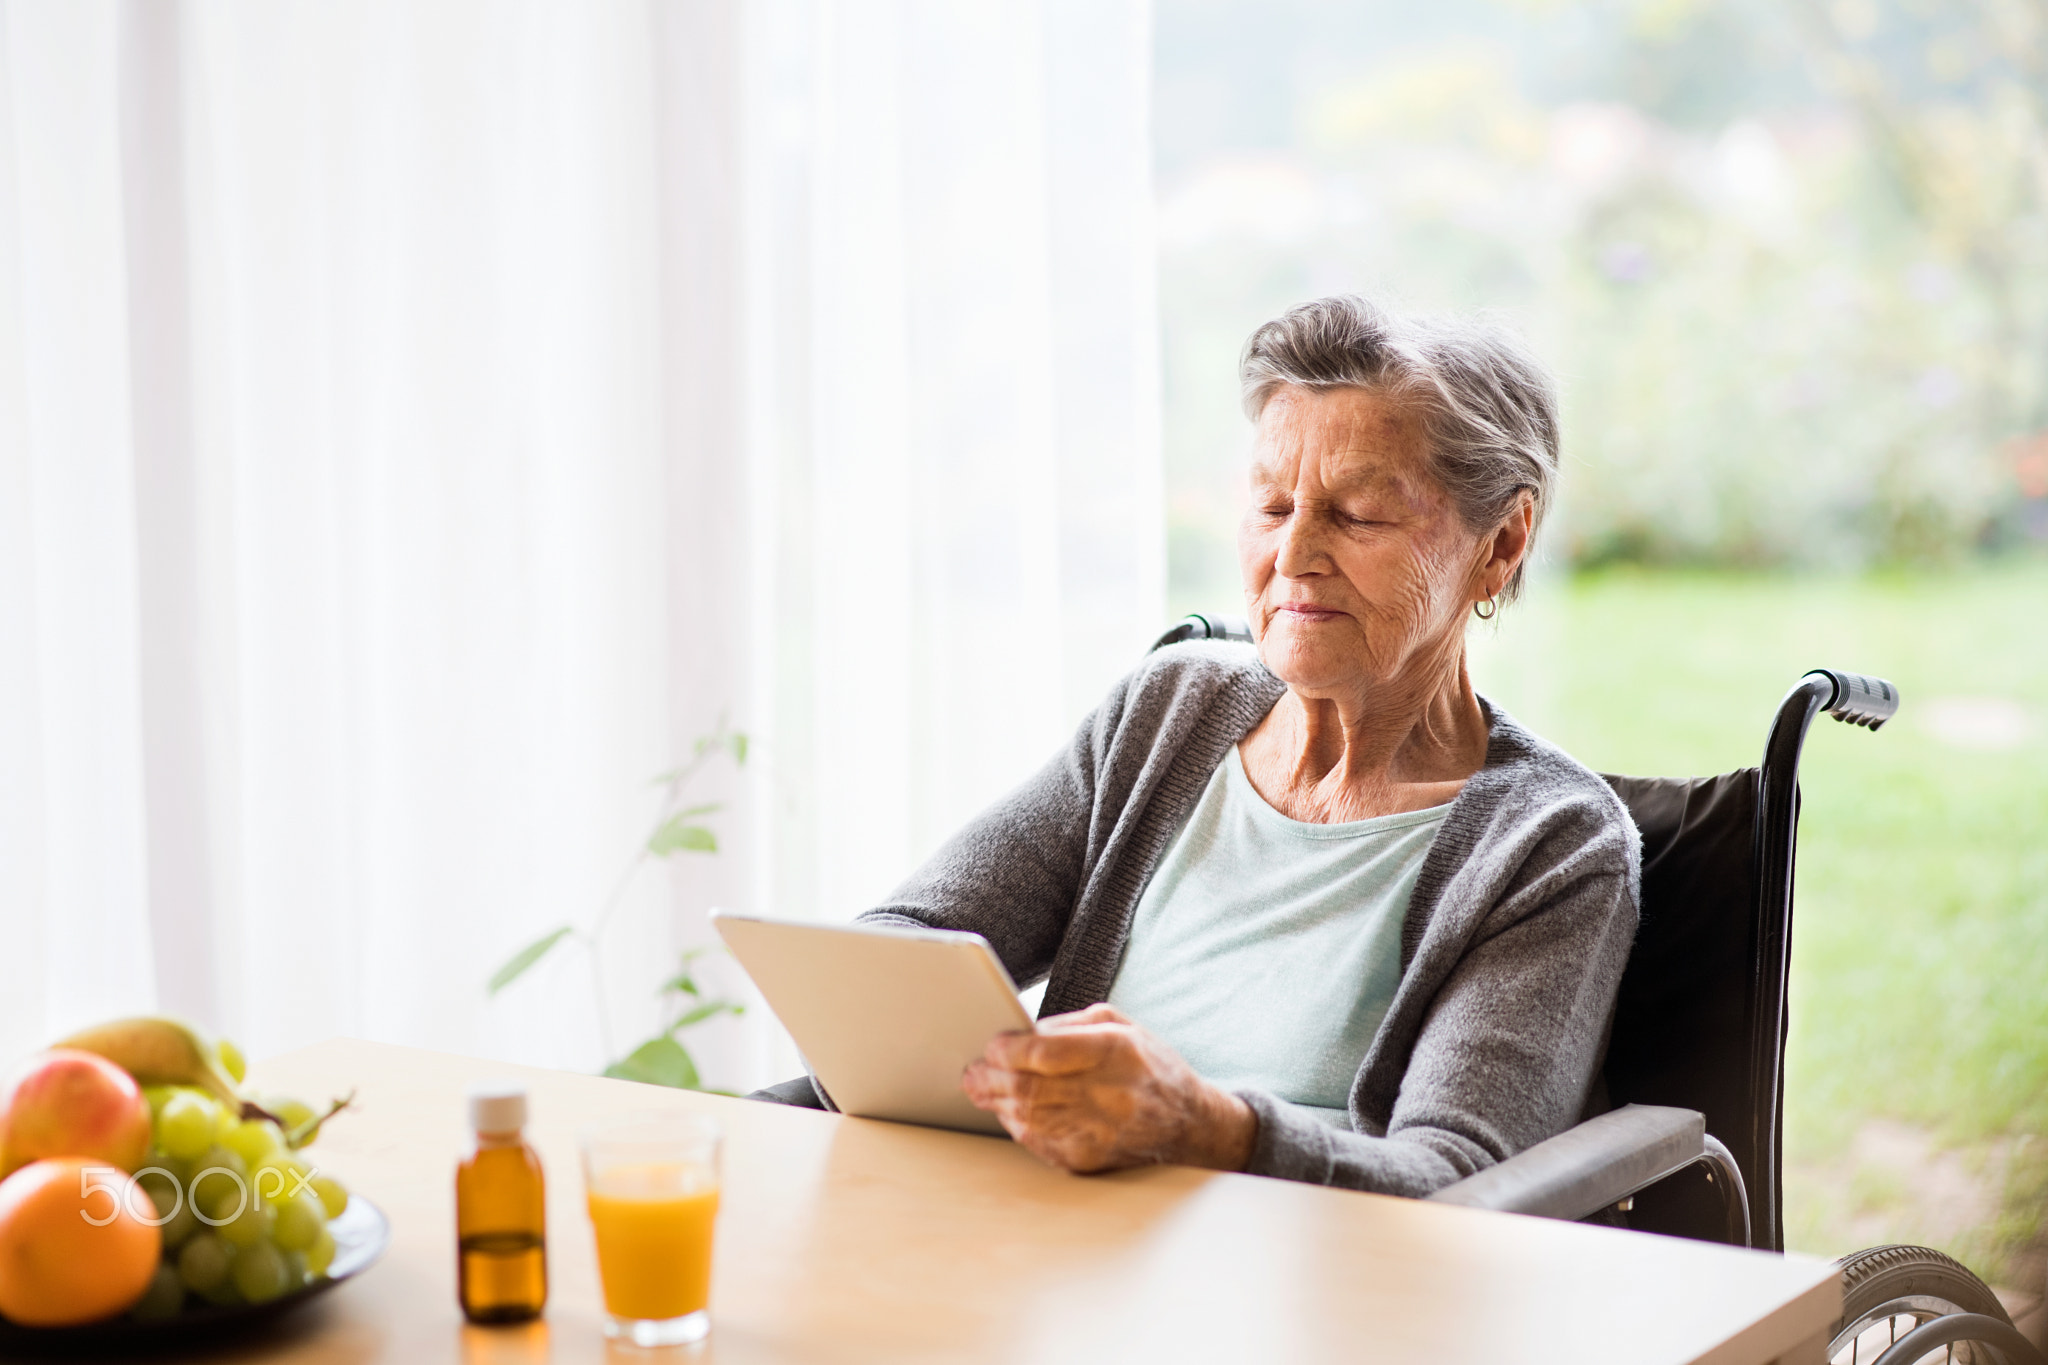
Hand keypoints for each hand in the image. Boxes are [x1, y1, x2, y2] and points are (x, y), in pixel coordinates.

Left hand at [960, 1003, 1256, 1173]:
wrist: (1190, 1123)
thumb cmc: (1150, 1067)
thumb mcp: (1120, 1025)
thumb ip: (1070, 1025)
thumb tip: (1024, 1034)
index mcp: (1116, 1052)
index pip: (1046, 1053)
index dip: (1009, 1049)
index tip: (993, 1045)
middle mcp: (1110, 1095)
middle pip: (1030, 1089)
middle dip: (991, 1078)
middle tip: (974, 1071)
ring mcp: (1100, 1132)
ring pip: (1029, 1119)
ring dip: (998, 1103)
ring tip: (981, 1089)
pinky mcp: (1092, 1159)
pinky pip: (1040, 1143)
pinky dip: (1018, 1127)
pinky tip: (1011, 1112)